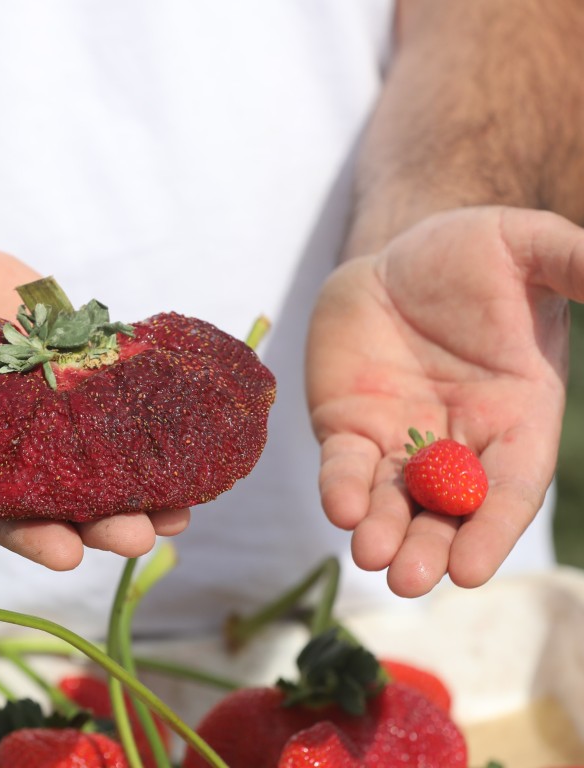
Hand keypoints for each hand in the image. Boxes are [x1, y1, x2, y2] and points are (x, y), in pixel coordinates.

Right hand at [0, 234, 188, 567]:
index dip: (21, 532)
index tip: (65, 554)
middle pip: (48, 493)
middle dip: (96, 519)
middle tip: (144, 536)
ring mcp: (37, 410)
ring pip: (90, 459)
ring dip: (135, 488)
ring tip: (180, 513)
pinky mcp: (69, 372)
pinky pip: (112, 404)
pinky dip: (145, 425)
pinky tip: (185, 441)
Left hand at [307, 206, 581, 595]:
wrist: (396, 253)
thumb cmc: (471, 252)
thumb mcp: (530, 247)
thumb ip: (575, 265)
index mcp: (515, 415)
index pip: (510, 487)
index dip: (493, 529)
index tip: (472, 571)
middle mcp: (459, 440)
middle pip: (448, 510)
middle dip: (430, 547)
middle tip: (409, 579)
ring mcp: (400, 439)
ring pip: (393, 500)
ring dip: (383, 532)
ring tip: (370, 558)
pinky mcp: (349, 426)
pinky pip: (346, 465)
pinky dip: (342, 489)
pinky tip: (340, 508)